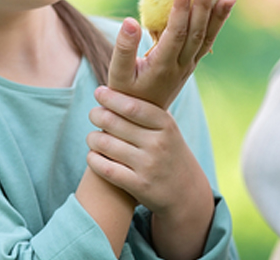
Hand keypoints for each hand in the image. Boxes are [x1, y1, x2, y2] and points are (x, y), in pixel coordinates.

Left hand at [86, 86, 213, 259]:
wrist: (186, 192)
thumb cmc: (170, 153)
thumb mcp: (168, 130)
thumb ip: (148, 111)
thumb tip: (119, 88)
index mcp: (166, 125)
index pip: (132, 106)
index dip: (112, 97)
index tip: (99, 92)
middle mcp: (158, 144)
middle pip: (114, 123)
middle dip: (97, 115)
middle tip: (93, 114)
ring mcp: (148, 166)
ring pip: (105, 144)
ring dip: (92, 138)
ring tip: (92, 137)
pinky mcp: (138, 186)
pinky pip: (105, 168)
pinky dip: (93, 159)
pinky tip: (92, 155)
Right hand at [108, 0, 234, 108]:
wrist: (141, 121)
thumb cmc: (124, 94)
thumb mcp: (117, 74)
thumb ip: (123, 48)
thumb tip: (130, 21)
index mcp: (161, 66)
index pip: (176, 33)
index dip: (181, 9)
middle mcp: (180, 66)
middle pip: (196, 33)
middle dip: (202, 6)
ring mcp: (188, 66)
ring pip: (206, 38)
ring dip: (218, 16)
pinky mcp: (191, 64)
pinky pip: (206, 42)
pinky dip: (216, 25)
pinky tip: (224, 9)